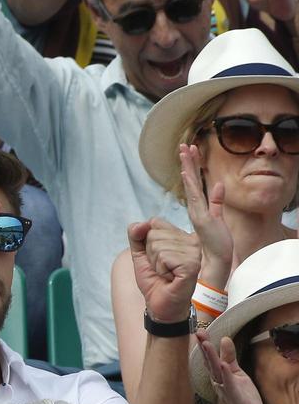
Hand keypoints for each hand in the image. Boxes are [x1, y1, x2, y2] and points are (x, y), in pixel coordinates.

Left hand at [127, 218, 200, 323]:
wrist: (159, 304)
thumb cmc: (154, 280)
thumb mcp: (139, 254)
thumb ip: (136, 235)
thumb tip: (138, 224)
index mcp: (181, 235)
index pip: (155, 222)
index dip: (147, 241)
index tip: (156, 257)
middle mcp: (191, 240)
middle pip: (154, 233)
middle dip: (150, 253)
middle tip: (161, 268)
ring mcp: (194, 252)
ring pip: (157, 245)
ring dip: (156, 263)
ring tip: (166, 273)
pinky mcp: (192, 264)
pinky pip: (164, 257)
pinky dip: (161, 269)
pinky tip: (170, 277)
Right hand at [180, 144, 231, 286]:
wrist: (218, 259)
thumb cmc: (218, 242)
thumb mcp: (219, 217)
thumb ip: (218, 200)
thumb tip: (219, 184)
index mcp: (199, 206)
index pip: (195, 182)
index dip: (192, 166)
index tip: (189, 152)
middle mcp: (195, 207)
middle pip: (191, 180)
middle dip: (188, 161)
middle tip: (184, 144)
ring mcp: (197, 211)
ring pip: (192, 185)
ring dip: (188, 168)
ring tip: (185, 152)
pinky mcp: (202, 217)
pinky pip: (195, 198)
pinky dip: (190, 185)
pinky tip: (187, 173)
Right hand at [197, 330, 271, 403]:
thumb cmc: (244, 400)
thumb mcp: (238, 374)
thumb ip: (230, 357)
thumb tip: (225, 338)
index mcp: (219, 376)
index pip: (210, 357)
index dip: (204, 344)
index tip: (199, 330)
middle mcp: (219, 382)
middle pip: (210, 362)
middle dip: (204, 347)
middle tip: (198, 332)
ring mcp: (226, 390)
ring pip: (217, 372)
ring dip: (211, 358)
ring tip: (207, 344)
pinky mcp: (236, 398)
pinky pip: (230, 385)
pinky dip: (226, 375)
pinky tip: (223, 365)